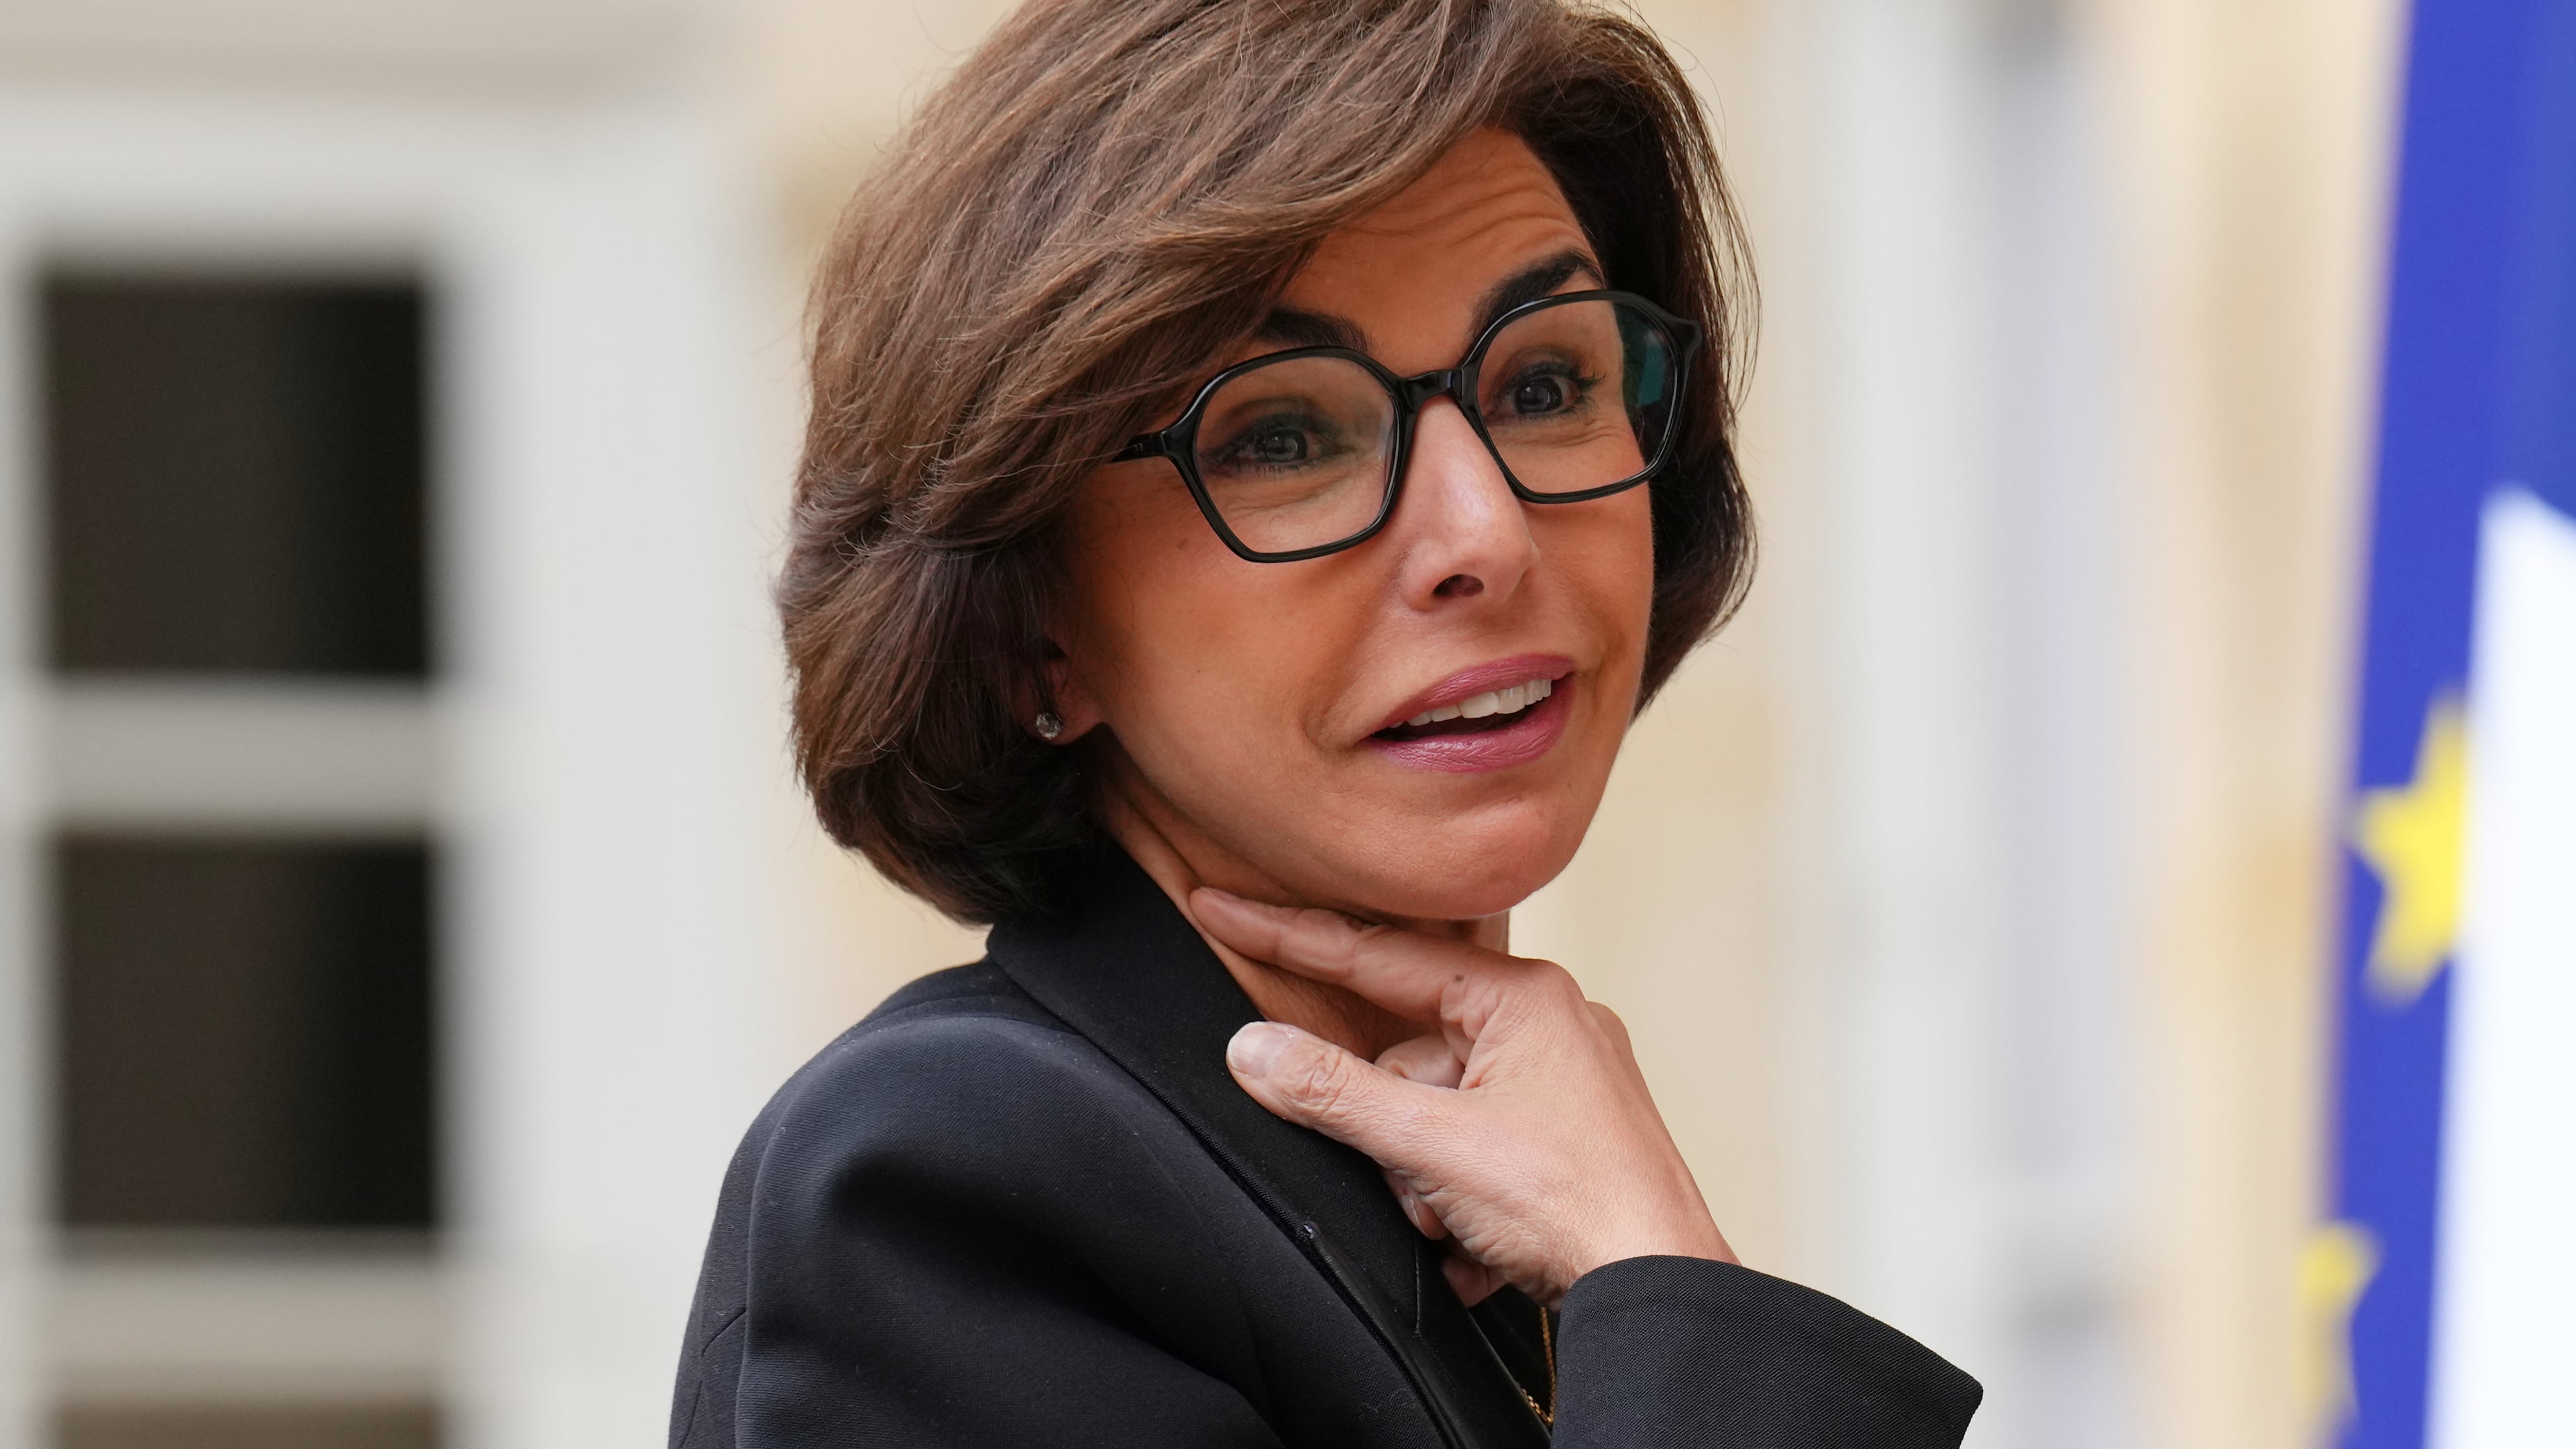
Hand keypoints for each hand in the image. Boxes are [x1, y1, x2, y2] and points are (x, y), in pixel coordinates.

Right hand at [1195, 887, 1733, 1307]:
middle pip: (1407, 1054)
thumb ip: (1333, 1093)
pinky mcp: (1568, 1143)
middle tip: (1408, 1183)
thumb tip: (1253, 1049)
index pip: (1377, 953)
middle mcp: (1548, 1025)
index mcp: (1522, 997)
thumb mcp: (1431, 1146)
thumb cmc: (1578, 1206)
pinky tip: (1478, 1247)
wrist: (1662, 1292)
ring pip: (1436, 1113)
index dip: (1288, 935)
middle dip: (1388, 1131)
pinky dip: (1461, 1200)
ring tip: (1455, 1227)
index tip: (1219, 903)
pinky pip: (1476, 1151)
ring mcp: (1563, 1086)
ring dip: (1424, 1181)